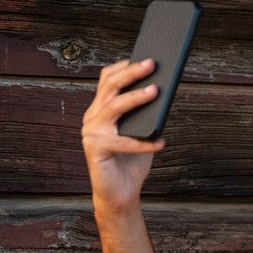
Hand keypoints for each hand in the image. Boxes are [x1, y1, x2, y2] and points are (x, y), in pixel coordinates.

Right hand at [81, 58, 165, 212]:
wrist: (120, 195)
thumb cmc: (132, 163)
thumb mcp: (142, 134)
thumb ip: (147, 115)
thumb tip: (162, 91)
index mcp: (100, 111)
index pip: (107, 80)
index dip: (124, 67)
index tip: (143, 57)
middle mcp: (92, 118)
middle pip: (110, 87)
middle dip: (131, 73)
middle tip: (151, 64)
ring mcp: (91, 133)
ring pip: (114, 107)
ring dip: (136, 98)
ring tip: (155, 91)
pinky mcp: (95, 150)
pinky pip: (123, 142)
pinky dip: (144, 142)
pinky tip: (161, 142)